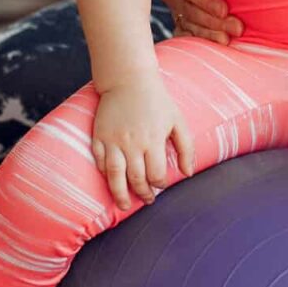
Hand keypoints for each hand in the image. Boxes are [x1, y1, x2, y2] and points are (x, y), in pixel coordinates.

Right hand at [92, 71, 195, 210]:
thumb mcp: (178, 121)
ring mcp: (113, 140)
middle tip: (147, 200)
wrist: (129, 80)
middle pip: (136, 179)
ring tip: (124, 205)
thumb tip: (188, 174)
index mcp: (153, 140)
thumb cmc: (157, 101)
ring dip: (119, 194)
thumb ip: (186, 148)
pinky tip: (111, 181)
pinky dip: (104, 174)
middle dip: (143, 194)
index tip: (161, 184)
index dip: (160, 184)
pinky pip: (100, 161)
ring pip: (115, 176)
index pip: (156, 174)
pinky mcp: (99, 136)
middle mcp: (132, 143)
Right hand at [159, 0, 241, 45]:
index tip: (225, 9)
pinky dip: (200, 40)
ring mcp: (175, 7)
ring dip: (209, 33)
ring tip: (229, 39)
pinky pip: (186, 34)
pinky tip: (215, 45)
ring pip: (188, 24)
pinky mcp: (181, 20)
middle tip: (238, 27)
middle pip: (188, 10)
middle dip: (213, 21)